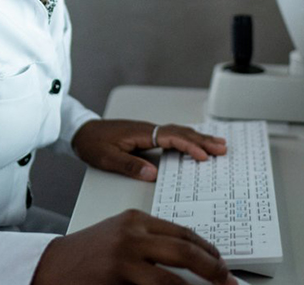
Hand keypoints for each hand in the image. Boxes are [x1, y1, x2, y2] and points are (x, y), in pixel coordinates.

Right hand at [31, 209, 236, 284]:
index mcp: (136, 219)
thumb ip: (149, 243)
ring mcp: (126, 255)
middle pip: (185, 248)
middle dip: (212, 267)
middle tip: (228, 281)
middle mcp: (133, 233)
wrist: (51, 266)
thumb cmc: (85, 255)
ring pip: (175, 272)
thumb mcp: (119, 237)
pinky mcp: (119, 275)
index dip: (206, 249)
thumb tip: (187, 259)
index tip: (220, 262)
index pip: (182, 231)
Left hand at [71, 119, 226, 180]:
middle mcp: (148, 129)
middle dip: (202, 140)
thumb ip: (130, 165)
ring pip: (179, 132)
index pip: (172, 137)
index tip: (204, 156)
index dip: (189, 146)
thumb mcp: (107, 158)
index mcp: (141, 133)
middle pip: (181, 132)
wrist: (80, 131)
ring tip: (217, 144)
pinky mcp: (147, 135)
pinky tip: (194, 142)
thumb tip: (153, 173)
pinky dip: (187, 139)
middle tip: (222, 148)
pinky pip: (173, 135)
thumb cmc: (92, 143)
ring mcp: (148, 131)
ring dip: (198, 138)